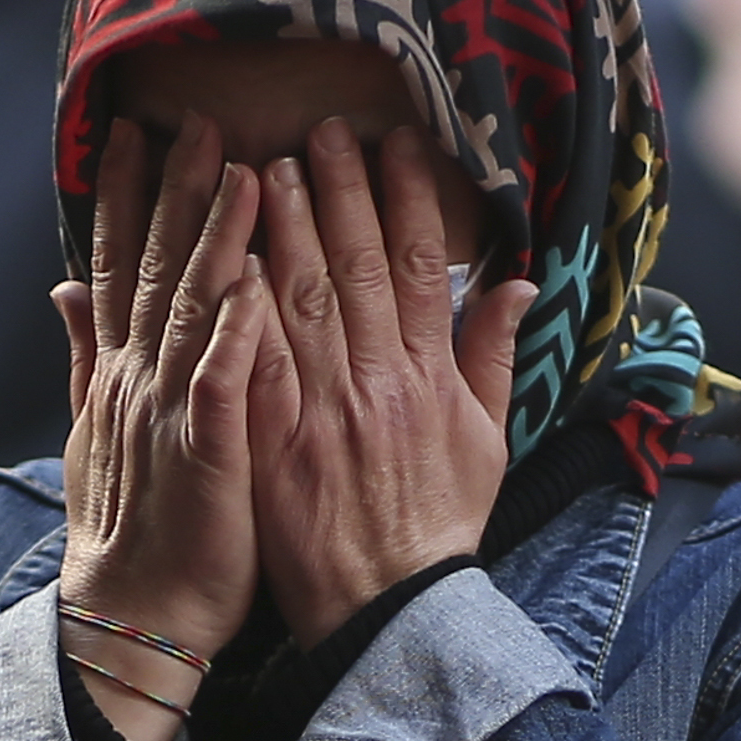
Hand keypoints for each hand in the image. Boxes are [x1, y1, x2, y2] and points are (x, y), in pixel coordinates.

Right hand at [53, 112, 274, 731]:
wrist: (134, 616)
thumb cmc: (132, 527)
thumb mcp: (98, 431)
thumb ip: (86, 352)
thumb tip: (62, 288)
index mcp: (122, 371)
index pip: (122, 266)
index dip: (129, 197)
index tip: (136, 131)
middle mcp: (139, 380)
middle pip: (156, 268)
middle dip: (176, 192)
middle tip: (196, 119)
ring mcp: (169, 413)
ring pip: (191, 310)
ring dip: (214, 241)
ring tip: (242, 173)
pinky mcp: (203, 453)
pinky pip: (220, 384)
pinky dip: (232, 333)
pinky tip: (250, 284)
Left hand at [244, 117, 529, 646]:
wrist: (391, 609)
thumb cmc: (438, 527)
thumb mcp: (488, 443)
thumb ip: (493, 358)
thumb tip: (515, 285)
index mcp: (431, 376)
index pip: (418, 266)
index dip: (404, 199)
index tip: (391, 145)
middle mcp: (378, 381)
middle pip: (354, 267)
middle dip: (338, 191)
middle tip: (317, 131)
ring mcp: (324, 411)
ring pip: (301, 301)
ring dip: (284, 228)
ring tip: (266, 167)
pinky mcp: (276, 444)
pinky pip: (257, 364)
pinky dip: (242, 311)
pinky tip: (226, 261)